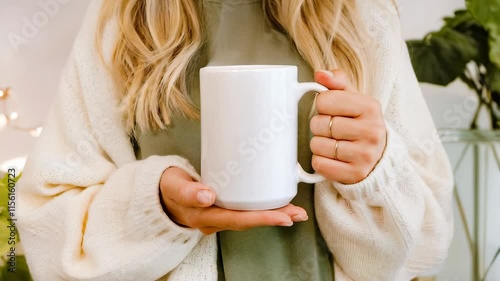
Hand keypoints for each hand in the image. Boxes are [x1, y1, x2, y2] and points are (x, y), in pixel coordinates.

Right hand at [159, 167, 307, 234]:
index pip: (239, 220)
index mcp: (205, 217)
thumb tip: (208, 196)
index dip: (263, 218)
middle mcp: (215, 220)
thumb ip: (188, 191)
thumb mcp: (174, 186)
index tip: (285, 216)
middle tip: (299, 214)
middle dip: (276, 218)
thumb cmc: (168, 188)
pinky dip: (262, 208)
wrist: (161, 194)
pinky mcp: (222, 208)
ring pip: (249, 217)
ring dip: (273, 214)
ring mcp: (219, 216)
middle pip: (249, 221)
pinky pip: (245, 211)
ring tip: (295, 211)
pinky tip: (276, 203)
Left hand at [309, 70, 386, 183]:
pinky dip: (320, 161)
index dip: (322, 105)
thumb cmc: (360, 124)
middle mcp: (371, 131)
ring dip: (318, 145)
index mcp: (370, 107)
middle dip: (319, 126)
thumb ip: (337, 83)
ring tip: (333, 144)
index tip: (330, 109)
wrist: (378, 158)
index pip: (325, 100)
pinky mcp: (355, 174)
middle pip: (319, 124)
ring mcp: (364, 155)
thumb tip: (320, 74)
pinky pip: (319, 164)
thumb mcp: (354, 99)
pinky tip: (333, 158)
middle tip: (332, 129)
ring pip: (317, 145)